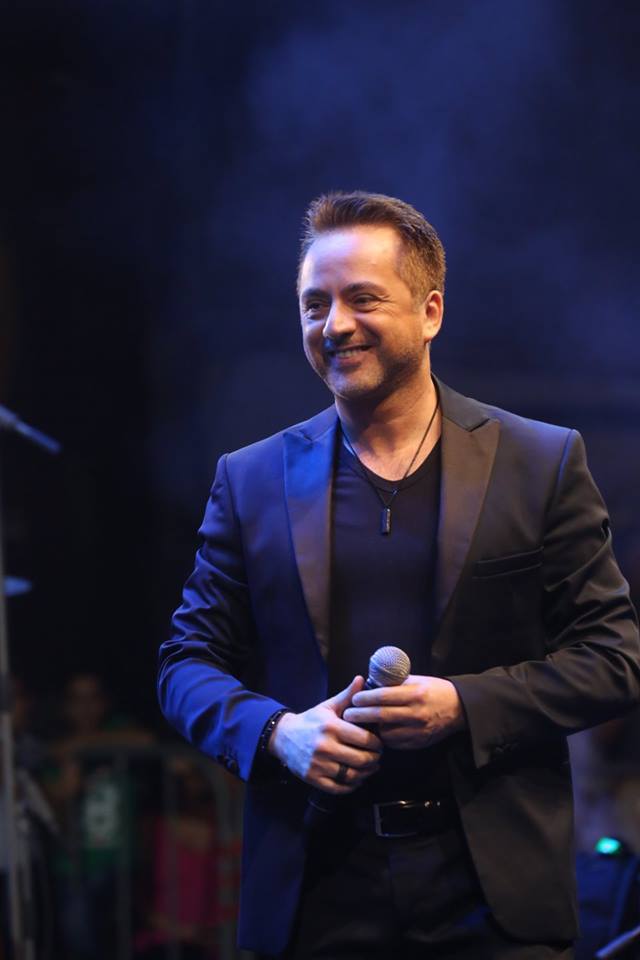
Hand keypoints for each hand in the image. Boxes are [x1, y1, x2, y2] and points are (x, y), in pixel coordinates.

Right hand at [269, 676, 382, 793]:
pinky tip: (356, 779)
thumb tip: (361, 679)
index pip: (364, 739)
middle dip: (374, 760)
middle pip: (361, 759)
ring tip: (369, 768)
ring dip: (366, 774)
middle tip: (377, 757)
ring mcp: (318, 764)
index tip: (379, 744)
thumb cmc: (311, 721)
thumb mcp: (328, 707)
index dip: (377, 744)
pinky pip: (339, 788)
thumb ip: (347, 696)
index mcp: (331, 727)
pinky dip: (351, 786)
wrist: (284, 737)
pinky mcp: (312, 778)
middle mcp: (324, 746)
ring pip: (352, 775)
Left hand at [343, 675, 465, 749]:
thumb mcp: (416, 680)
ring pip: (386, 732)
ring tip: (361, 724)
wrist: (458, 708)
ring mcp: (418, 730)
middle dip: (361, 715)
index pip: (383, 696)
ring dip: (371, 729)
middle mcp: (416, 713)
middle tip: (347, 714)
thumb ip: (395, 683)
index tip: (353, 699)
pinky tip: (379, 731)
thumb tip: (370, 683)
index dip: (365, 698)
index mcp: (415, 694)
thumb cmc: (434, 690)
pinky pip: (395, 743)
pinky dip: (384, 738)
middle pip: (381, 716)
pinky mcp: (419, 742)